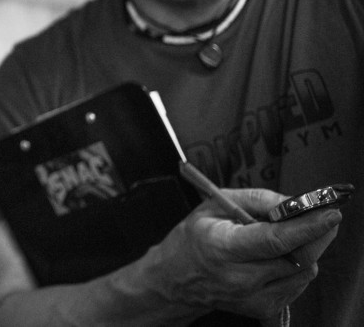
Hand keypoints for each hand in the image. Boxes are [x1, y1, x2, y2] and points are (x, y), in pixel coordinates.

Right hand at [143, 187, 340, 319]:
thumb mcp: (215, 204)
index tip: (330, 213)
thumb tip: (294, 202)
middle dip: (316, 234)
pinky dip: (296, 265)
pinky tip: (276, 256)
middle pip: (297, 257)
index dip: (306, 227)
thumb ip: (257, 199)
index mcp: (221, 247)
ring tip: (283, 236)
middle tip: (322, 216)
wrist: (178, 279)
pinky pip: (297, 283)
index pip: (274, 240)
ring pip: (303, 271)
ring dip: (305, 249)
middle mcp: (239, 278)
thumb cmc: (196, 236)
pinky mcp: (264, 308)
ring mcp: (253, 298)